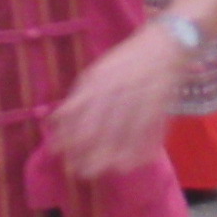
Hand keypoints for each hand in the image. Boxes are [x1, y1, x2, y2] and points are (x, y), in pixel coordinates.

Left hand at [47, 23, 179, 179]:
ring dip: (118, 154)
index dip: (71, 138)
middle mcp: (120, 88)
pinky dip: (144, 147)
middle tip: (83, 173)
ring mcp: (142, 95)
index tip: (63, 157)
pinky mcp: (162, 103)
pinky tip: (136, 162)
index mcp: (100, 81)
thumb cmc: (123, 62)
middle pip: (105, 126)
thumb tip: (54, 122)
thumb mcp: (94, 75)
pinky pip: (152, 129)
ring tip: (110, 171)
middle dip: (93, 152)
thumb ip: (77, 99)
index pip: (82, 114)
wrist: (163, 44)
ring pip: (129, 131)